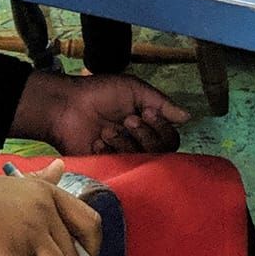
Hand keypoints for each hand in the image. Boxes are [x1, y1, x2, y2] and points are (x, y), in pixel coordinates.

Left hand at [15, 68, 190, 153]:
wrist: (66, 106)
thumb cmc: (98, 93)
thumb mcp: (134, 89)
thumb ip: (162, 103)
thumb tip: (188, 117)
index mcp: (147, 123)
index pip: (170, 137)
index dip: (163, 127)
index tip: (148, 112)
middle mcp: (139, 142)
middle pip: (162, 151)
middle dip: (146, 134)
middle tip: (128, 119)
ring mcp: (123, 155)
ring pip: (143, 158)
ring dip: (126, 140)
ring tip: (107, 129)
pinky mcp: (108, 165)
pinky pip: (123, 165)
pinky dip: (112, 150)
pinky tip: (98, 140)